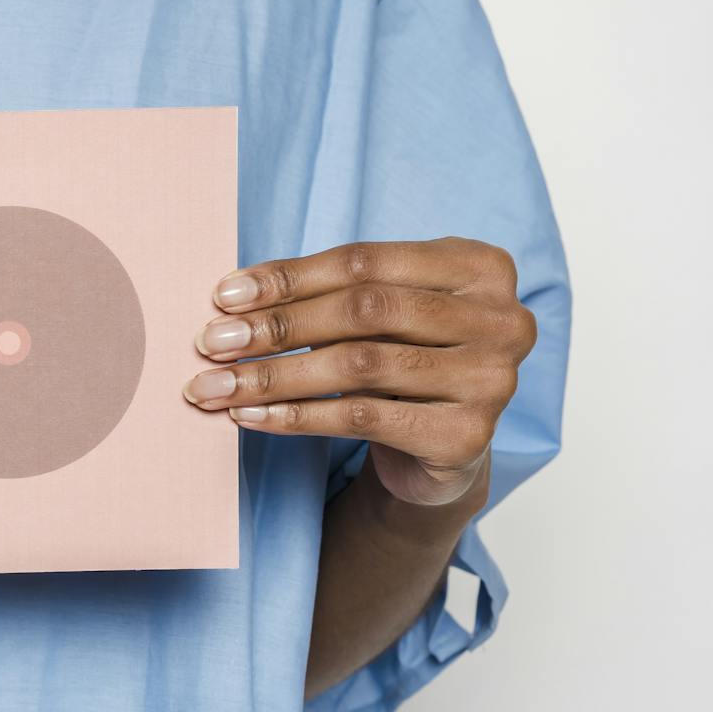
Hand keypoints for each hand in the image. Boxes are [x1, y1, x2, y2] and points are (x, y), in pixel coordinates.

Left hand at [182, 239, 535, 506]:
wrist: (443, 450)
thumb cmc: (405, 362)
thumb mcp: (380, 314)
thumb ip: (330, 292)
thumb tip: (232, 300)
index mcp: (479, 265)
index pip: (365, 261)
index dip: (289, 277)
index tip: (224, 296)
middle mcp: (500, 318)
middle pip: (363, 310)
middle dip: (277, 326)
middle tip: (212, 342)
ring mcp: (491, 379)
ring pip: (358, 365)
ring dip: (273, 377)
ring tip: (217, 385)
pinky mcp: (468, 436)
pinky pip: (362, 419)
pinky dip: (296, 417)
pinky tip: (251, 417)